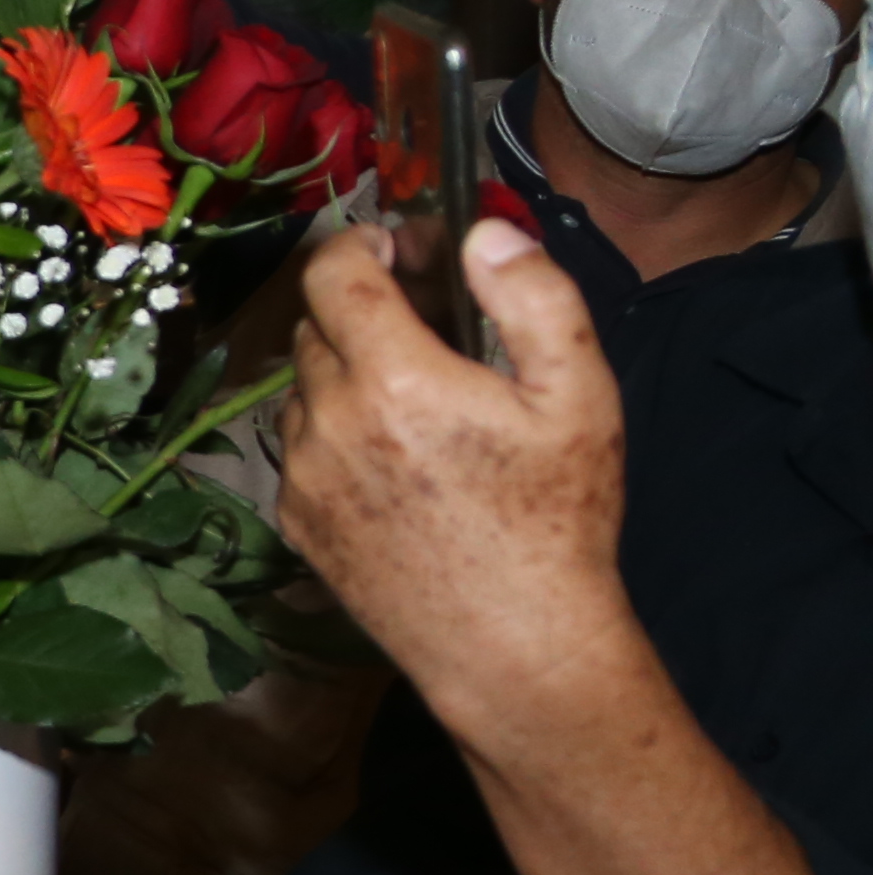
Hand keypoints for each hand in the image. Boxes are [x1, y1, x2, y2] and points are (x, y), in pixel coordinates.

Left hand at [280, 218, 634, 727]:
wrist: (514, 642)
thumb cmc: (558, 518)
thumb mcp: (578, 395)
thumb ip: (533, 298)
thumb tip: (484, 232)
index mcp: (394, 378)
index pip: (333, 274)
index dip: (358, 245)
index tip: (393, 246)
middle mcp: (329, 421)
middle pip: (316, 327)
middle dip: (361, 309)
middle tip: (425, 325)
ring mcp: (302, 474)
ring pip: (304, 388)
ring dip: (346, 374)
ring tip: (418, 399)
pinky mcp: (295, 520)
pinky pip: (300, 448)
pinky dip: (335, 433)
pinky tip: (397, 460)